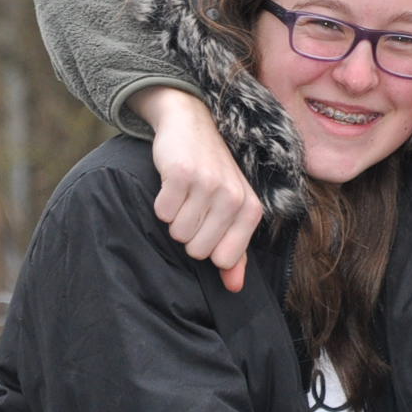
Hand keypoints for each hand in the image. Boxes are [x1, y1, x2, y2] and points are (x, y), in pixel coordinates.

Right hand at [131, 87, 260, 292]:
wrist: (191, 124)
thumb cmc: (213, 174)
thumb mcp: (232, 209)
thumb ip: (235, 251)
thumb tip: (234, 288)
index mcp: (250, 209)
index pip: (222, 260)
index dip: (208, 247)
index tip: (209, 224)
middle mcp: (233, 197)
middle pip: (197, 250)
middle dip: (189, 233)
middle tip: (193, 205)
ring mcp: (208, 184)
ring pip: (178, 233)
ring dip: (174, 218)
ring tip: (184, 194)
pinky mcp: (181, 174)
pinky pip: (162, 213)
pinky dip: (161, 204)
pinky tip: (171, 185)